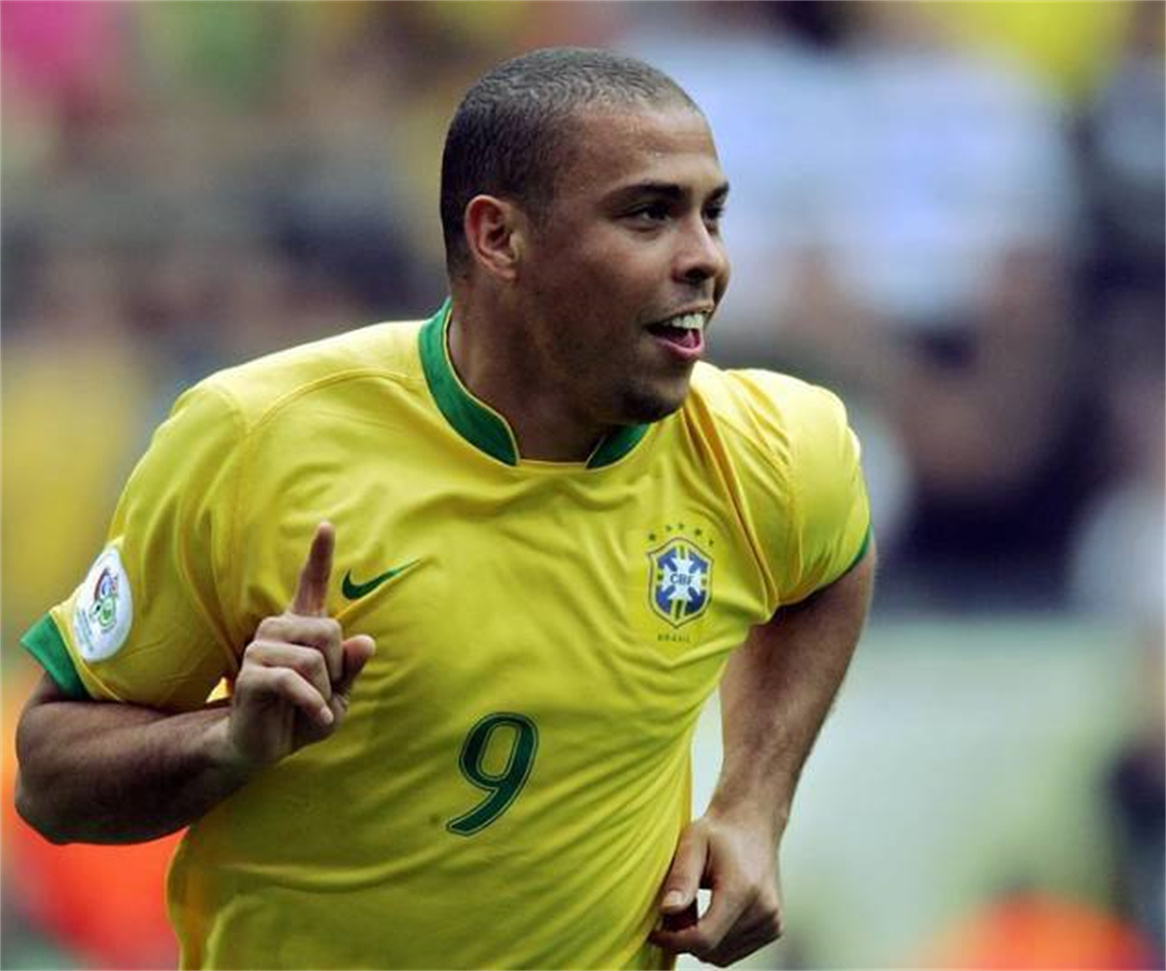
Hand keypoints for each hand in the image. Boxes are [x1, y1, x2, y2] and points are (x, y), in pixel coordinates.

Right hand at [225, 522, 375, 771]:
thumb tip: (365, 641)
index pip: (311, 584)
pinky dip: (312, 703)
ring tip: (315, 707)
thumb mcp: (338, 693)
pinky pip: (292, 681)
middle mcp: (277, 629)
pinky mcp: (250, 675)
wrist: (262, 747)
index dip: (319, 555)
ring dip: (323, 690)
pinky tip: (316, 717)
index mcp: (300, 626)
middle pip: (328, 630)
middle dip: (337, 668)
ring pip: (312, 659)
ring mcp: (259, 649)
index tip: (326, 525)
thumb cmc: (303, 715)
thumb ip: (351, 668)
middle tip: (326, 692)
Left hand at [649, 811, 782, 966]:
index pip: (704, 938)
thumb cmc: (719, 832)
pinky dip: (716, 941)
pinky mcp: (774, 928)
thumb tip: (667, 909)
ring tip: (692, 906)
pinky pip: (734, 951)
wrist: (752, 823)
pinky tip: (709, 913)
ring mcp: (772, 922)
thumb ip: (681, 877)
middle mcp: (764, 910)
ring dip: (700, 941)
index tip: (653, 933)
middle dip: (684, 938)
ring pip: (722, 956)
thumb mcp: (692, 843)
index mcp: (743, 889)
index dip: (673, 941)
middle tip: (672, 909)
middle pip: (712, 950)